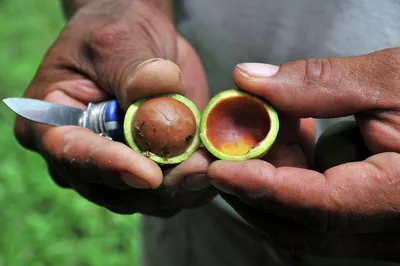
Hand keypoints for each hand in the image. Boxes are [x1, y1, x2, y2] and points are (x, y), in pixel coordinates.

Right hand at [13, 0, 215, 216]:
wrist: (139, 43)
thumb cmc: (115, 35)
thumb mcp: (118, 40)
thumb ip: (134, 67)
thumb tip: (162, 85)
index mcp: (51, 122)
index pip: (72, 153)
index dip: (111, 167)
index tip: (149, 174)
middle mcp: (77, 157)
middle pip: (112, 189)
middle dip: (157, 185)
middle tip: (199, 170)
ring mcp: (112, 170)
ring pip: (143, 198)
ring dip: (180, 188)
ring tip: (210, 167)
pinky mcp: (144, 172)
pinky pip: (166, 193)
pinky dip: (191, 186)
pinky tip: (211, 167)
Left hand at [208, 48, 399, 261]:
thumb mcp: (392, 81)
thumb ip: (319, 84)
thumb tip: (249, 80)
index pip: (318, 207)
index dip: (261, 187)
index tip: (217, 168)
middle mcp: (391, 232)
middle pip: (300, 224)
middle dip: (256, 183)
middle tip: (232, 140)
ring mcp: (381, 234)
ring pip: (303, 224)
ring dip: (272, 181)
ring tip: (265, 132)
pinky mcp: (371, 223)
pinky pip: (318, 215)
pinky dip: (293, 182)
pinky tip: (292, 144)